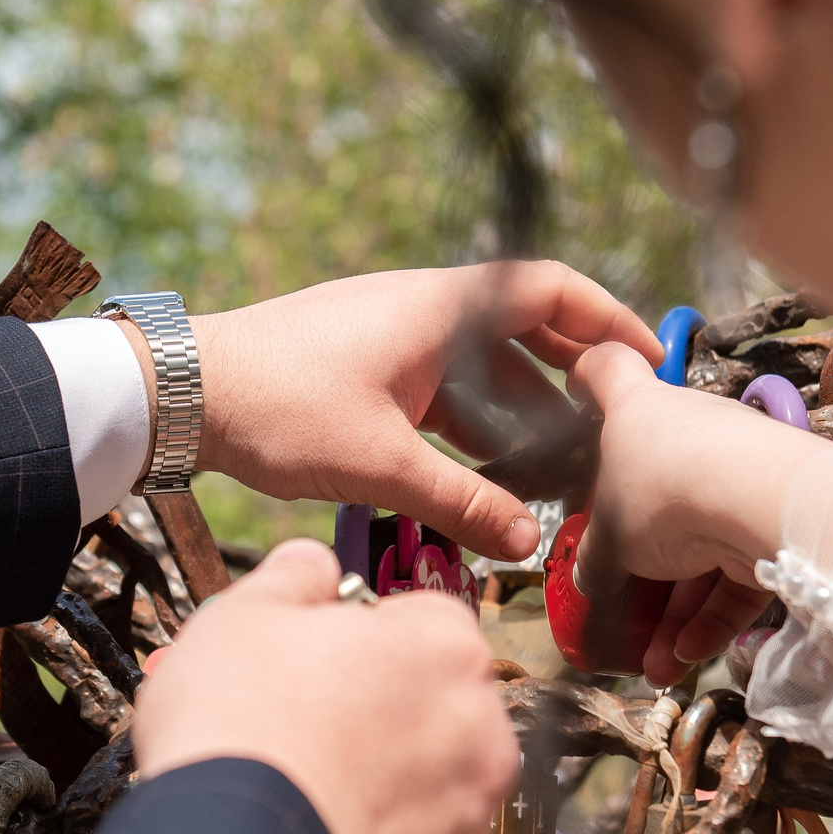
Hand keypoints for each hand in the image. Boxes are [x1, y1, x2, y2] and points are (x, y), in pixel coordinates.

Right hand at [132, 540, 519, 833]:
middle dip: (376, 711)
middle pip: (431, 703)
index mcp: (444, 645)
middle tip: (299, 727)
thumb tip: (313, 565)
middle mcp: (482, 728)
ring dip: (378, 782)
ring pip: (426, 782)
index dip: (360, 637)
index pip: (421, 618)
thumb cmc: (238, 729)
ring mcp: (472, 816)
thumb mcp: (242, 617)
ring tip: (298, 793)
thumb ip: (292, 578)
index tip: (311, 660)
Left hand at [191, 263, 663, 560]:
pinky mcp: (364, 369)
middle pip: (524, 337)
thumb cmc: (280, 407)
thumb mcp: (380, 462)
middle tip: (615, 438)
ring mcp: (392, 339)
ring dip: (520, 420)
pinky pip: (441, 393)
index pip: (552, 289)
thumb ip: (462, 503)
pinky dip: (471, 430)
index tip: (651, 359)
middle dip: (572, 386)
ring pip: (481, 374)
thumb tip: (530, 544)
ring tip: (559, 477)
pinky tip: (487, 482)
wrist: (181, 391)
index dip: (610, 317)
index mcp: (442, 307)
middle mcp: (424, 310)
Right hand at [567, 342, 832, 683]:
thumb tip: (585, 584)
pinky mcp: (776, 516)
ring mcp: (737, 472)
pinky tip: (687, 656)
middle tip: (617, 608)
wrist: (758, 499)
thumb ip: (591, 566)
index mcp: (638, 411)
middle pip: (655, 485)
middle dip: (636, 559)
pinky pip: (737, 569)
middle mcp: (691, 431)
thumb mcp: (607, 540)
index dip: (586, 378)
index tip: (576, 393)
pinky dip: (713, 613)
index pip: (606, 370)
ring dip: (675, 611)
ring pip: (700, 545)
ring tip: (656, 665)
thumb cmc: (660, 491)